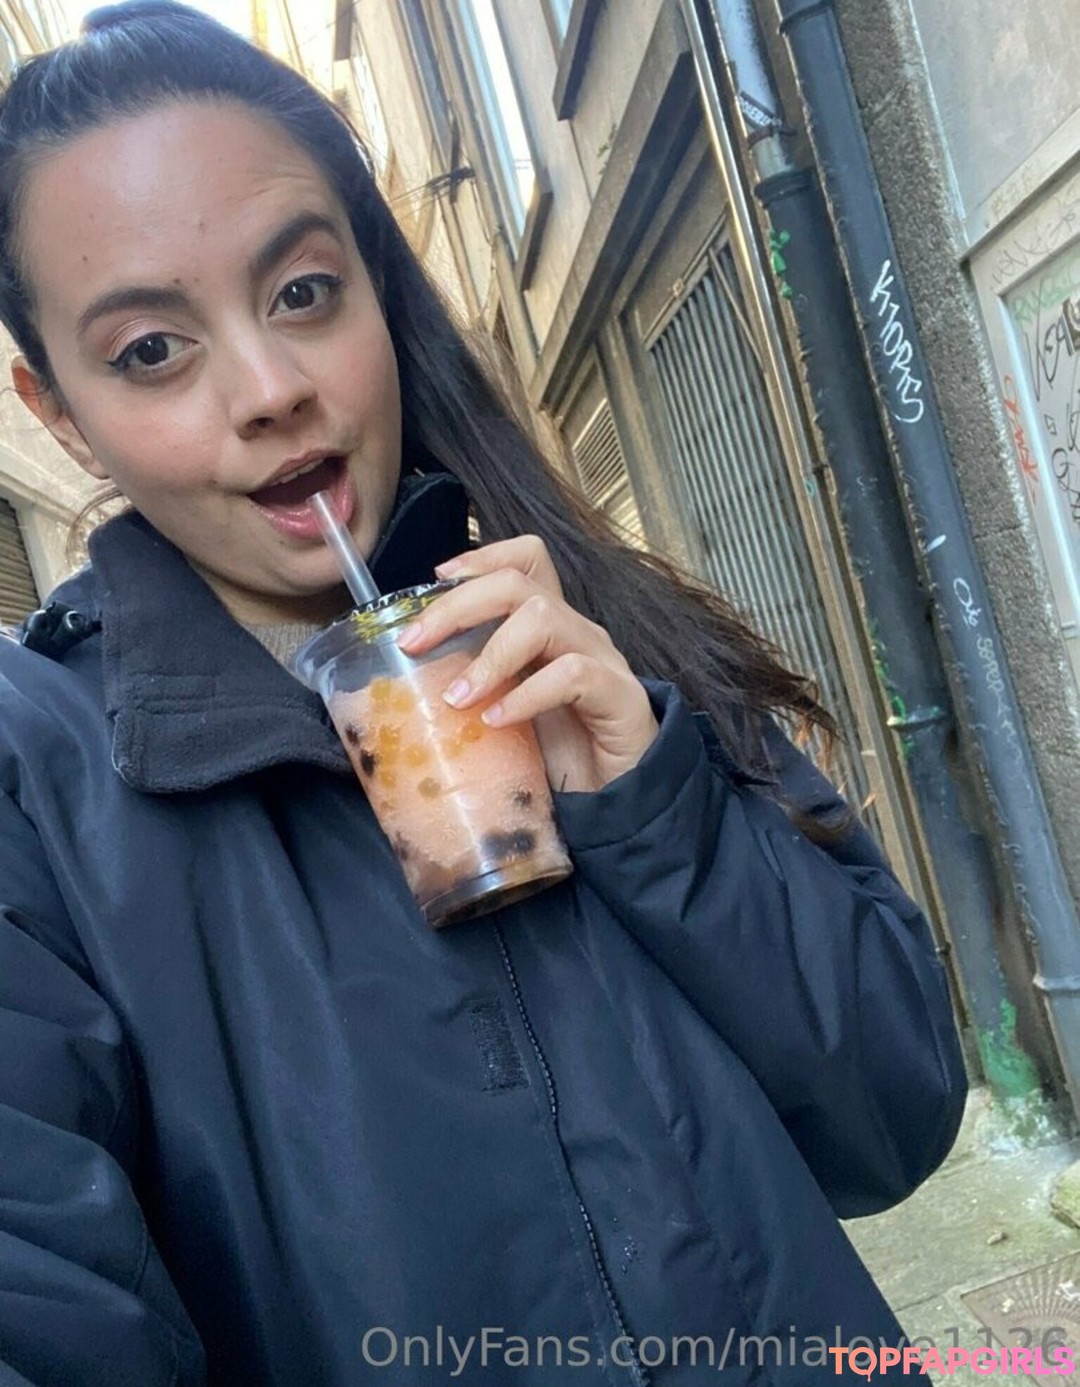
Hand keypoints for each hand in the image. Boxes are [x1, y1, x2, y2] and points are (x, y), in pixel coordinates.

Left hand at [394, 535, 658, 793]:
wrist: (617, 801)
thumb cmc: (556, 757)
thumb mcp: (502, 711)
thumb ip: (469, 687)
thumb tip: (400, 685)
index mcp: (549, 628)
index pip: (527, 560)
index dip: (481, 558)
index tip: (435, 579)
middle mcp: (576, 631)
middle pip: (518, 582)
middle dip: (456, 606)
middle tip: (412, 645)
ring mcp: (602, 659)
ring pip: (543, 617)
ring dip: (490, 655)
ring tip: (457, 698)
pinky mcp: (619, 695)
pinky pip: (572, 674)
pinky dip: (526, 694)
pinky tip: (498, 721)